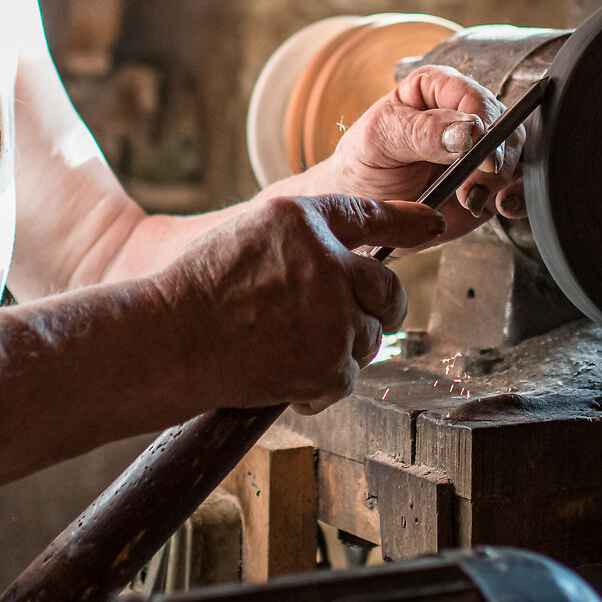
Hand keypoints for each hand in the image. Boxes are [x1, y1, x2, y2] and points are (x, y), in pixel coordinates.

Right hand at [156, 195, 444, 412]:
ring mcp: (332, 312)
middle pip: (387, 288)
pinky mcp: (330, 362)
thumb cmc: (196, 293)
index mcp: (302, 220)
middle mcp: (326, 260)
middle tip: (350, 323)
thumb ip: (303, 241)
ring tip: (288, 351)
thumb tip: (351, 262)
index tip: (432, 224)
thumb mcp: (249, 236)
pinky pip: (347, 378)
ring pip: (368, 337)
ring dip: (340, 350)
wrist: (169, 342)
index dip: (406, 222)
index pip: (369, 215)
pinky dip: (321, 386)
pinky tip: (285, 378)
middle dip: (381, 309)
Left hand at [320, 65, 529, 240]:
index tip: (479, 156)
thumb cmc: (364, 162)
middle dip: (495, 160)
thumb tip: (469, 131)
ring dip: (505, 181)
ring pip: (517, 156)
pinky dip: (516, 198)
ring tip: (475, 200)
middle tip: (472, 187)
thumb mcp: (381, 140)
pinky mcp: (488, 183)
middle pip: (505, 127)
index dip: (483, 126)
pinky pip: (516, 186)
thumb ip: (423, 132)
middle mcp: (465, 114)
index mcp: (437, 88)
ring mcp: (480, 150)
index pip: (475, 97)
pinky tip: (500, 205)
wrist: (362, 206)